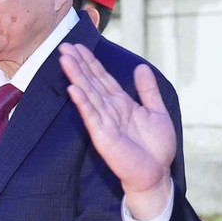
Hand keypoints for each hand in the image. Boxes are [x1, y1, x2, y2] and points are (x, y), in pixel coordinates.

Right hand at [59, 43, 176, 220]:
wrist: (157, 174)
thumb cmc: (157, 148)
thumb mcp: (157, 112)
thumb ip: (148, 90)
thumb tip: (141, 67)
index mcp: (122, 104)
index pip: (103, 79)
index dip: (91, 62)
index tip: (79, 46)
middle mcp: (110, 111)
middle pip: (92, 83)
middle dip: (79, 64)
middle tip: (64, 46)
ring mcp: (105, 123)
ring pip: (88, 95)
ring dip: (77, 77)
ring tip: (65, 60)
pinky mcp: (103, 137)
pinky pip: (91, 117)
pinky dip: (83, 103)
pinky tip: (73, 89)